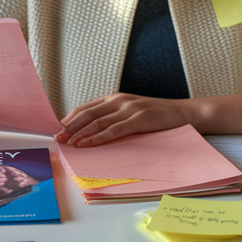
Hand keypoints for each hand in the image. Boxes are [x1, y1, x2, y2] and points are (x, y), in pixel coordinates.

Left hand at [55, 93, 193, 147]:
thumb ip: (113, 117)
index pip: (87, 108)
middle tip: (57, 138)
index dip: (71, 119)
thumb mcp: (131, 112)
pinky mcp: (139, 119)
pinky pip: (114, 130)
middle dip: (71, 127)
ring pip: (99, 122)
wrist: (183, 113)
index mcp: (116, 98)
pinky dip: (98, 138)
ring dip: (81, 133)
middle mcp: (120, 100)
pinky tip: (87, 144)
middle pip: (89, 114)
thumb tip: (91, 131)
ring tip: (68, 143)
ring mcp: (129, 109)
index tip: (58, 130)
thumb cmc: (156, 116)